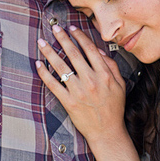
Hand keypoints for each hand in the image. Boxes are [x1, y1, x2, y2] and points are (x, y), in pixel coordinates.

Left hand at [46, 0, 134, 160]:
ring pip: (61, 67)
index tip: (71, 28)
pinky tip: (38, 64)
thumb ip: (111, 66)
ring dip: (49, 52)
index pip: (89, 49)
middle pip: (73, 54)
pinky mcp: (68, 102)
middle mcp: (90, 80)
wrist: (107, 132)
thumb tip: (98, 51)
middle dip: (62, 38)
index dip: (79, 36)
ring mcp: (78, 91)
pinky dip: (44, 74)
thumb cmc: (114, 108)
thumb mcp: (120, 85)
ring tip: (41, 42)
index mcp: (103, 74)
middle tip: (54, 28)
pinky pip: (53, 85)